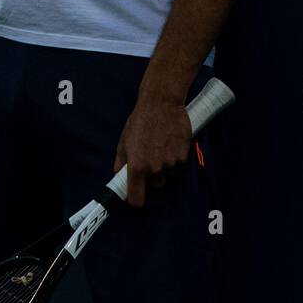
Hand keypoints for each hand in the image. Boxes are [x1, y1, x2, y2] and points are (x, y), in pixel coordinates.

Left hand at [112, 92, 192, 208]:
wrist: (161, 103)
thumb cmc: (140, 120)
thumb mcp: (124, 140)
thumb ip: (121, 160)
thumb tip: (118, 172)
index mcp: (137, 167)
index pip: (137, 198)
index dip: (136, 199)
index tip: (137, 196)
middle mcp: (154, 168)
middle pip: (156, 185)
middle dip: (153, 176)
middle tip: (150, 157)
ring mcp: (170, 163)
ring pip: (168, 171)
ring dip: (164, 162)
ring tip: (160, 143)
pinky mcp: (183, 155)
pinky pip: (178, 161)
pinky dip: (175, 154)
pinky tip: (170, 139)